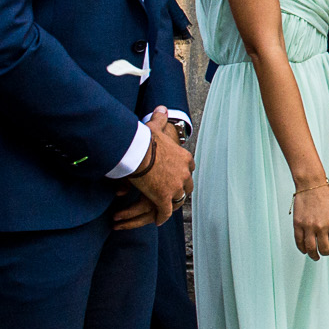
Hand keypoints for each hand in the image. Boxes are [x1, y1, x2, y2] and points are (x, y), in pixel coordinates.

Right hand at [119, 108, 190, 228]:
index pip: (189, 168)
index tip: (178, 176)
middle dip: (182, 190)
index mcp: (184, 158)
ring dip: (172, 204)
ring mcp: (175, 187)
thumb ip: (161, 118)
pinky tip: (158, 221)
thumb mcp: (156, 127)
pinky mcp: (163, 198)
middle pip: (187, 186)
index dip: (183, 173)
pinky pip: (165, 212)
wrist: (138, 152)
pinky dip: (162, 217)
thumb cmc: (146, 139)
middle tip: (174, 194)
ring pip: (178, 200)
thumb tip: (161, 107)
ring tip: (166, 209)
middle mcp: (184, 173)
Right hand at [292, 178, 328, 259]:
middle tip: (325, 253)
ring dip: (313, 255)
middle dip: (325, 253)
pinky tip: (305, 250)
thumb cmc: (325, 196)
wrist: (311, 185)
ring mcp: (309, 226)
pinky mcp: (298, 224)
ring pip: (310, 248)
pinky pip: (299, 241)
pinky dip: (302, 248)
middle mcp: (322, 226)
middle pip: (323, 249)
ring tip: (315, 256)